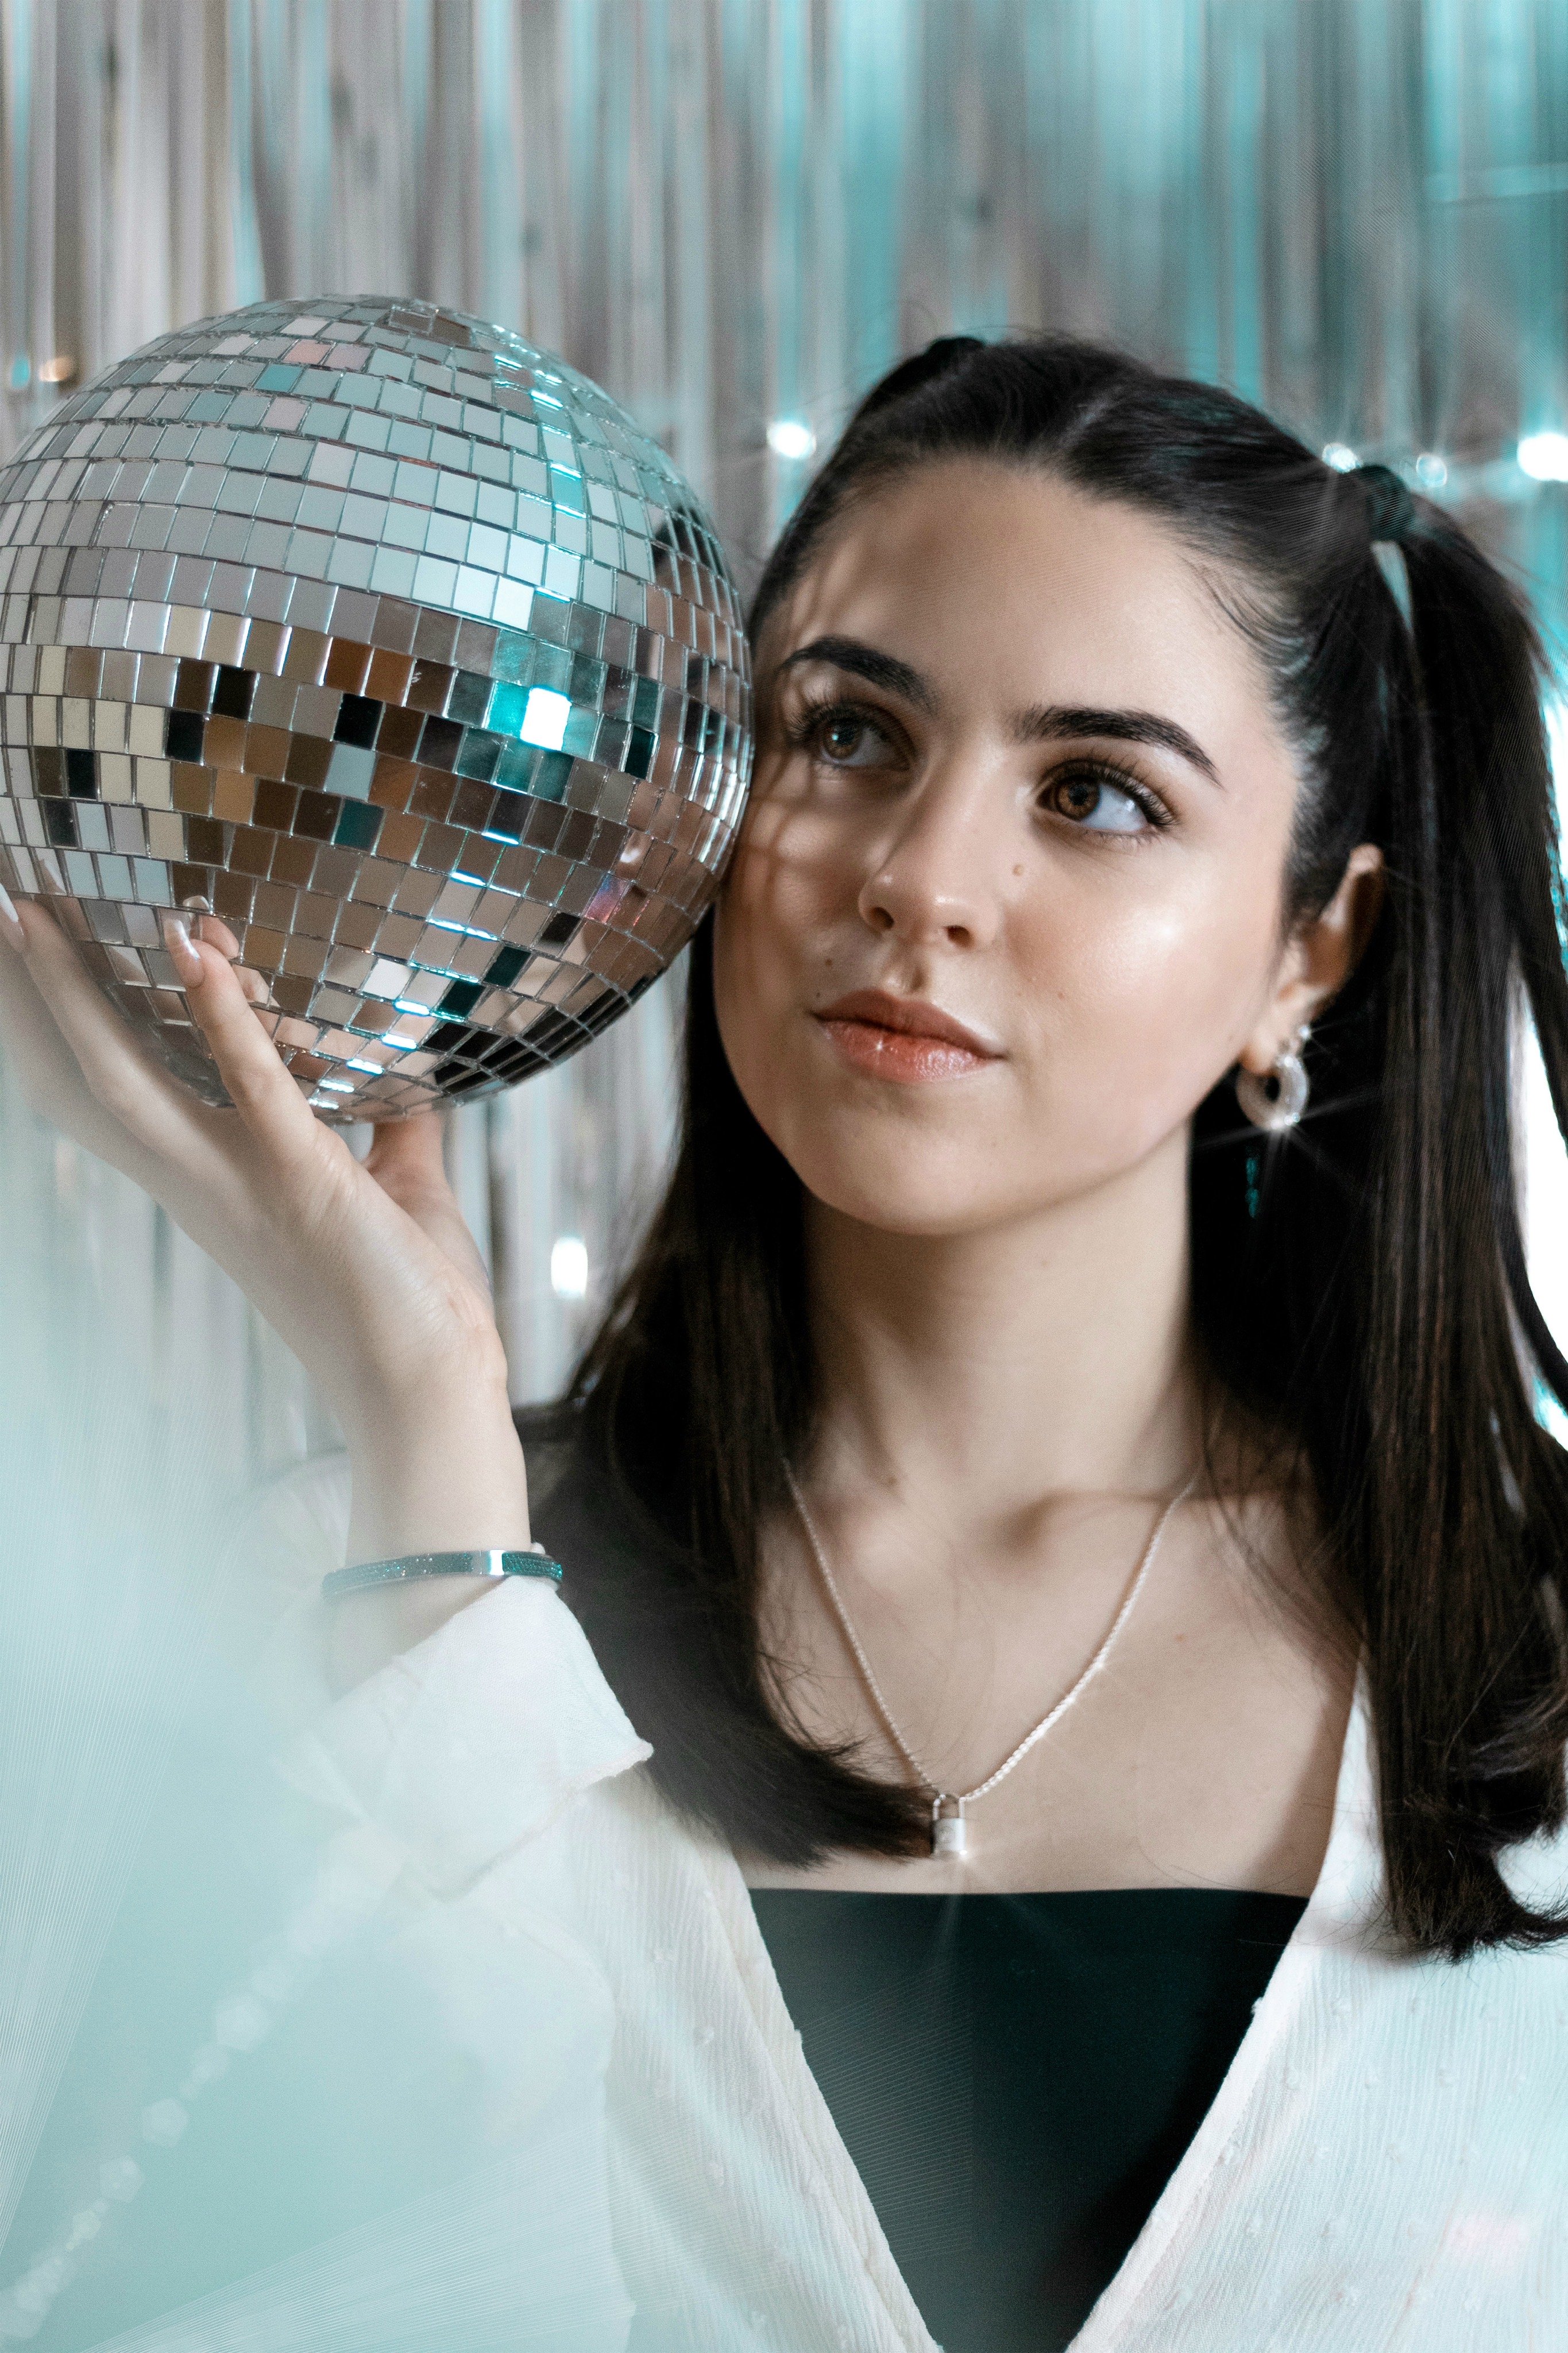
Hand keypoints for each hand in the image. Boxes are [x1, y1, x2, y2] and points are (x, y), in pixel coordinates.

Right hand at [0, 888, 530, 1594]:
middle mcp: (201, 1184)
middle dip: (32, 999)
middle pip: (81, 1081)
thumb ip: (390, 1133)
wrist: (432, 1394)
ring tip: (30, 910)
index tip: (43, 947)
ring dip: (77, 992)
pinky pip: (251, 1084)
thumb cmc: (413, 1306)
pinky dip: (223, 1013)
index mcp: (212, 1184)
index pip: (110, 1097)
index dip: (66, 1026)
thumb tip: (407, 1086)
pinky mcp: (303, 1180)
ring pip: (126, 1078)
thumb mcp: (397, 1195)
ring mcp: (241, 1183)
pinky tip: (195, 948)